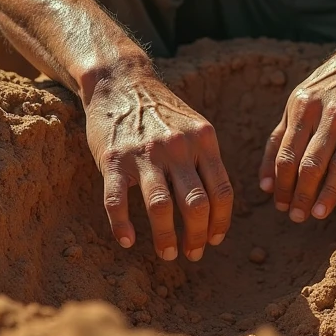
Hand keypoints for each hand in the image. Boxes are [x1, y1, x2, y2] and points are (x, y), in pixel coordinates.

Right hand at [82, 59, 232, 261]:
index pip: (221, 191)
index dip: (221, 222)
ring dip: (166, 239)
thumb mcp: (193, 126)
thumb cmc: (160, 111)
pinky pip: (117, 201)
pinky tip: (127, 241)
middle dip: (197, 237)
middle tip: (193, 254)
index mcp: (203, 139)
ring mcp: (144, 153)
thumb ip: (206, 159)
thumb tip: (219, 205)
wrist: (119, 81)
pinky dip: (122, 226)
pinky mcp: (113, 159)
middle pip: (196, 205)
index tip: (214, 240)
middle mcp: (177, 147)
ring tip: (168, 254)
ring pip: (161, 208)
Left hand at [258, 30, 335, 221]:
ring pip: (324, 165)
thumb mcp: (304, 99)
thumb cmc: (335, 84)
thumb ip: (284, 135)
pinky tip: (331, 201)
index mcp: (299, 105)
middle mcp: (318, 111)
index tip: (275, 202)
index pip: (281, 151)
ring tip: (310, 215)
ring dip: (314, 195)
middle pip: (299, 161)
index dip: (276, 181)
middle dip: (292, 193)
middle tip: (291, 215)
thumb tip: (265, 182)